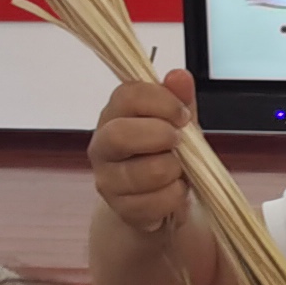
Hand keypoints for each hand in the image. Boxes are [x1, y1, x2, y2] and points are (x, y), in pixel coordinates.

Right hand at [89, 71, 199, 238]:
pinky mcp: (120, 208)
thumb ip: (179, 98)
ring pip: (142, 173)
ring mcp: (107, 178)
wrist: (156, 200)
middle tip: (178, 141)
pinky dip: (173, 197)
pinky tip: (173, 191)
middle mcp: (103, 145)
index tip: (182, 114)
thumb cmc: (163, 152)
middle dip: (159, 136)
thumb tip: (179, 76)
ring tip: (178, 170)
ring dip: (172, 170)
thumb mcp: (176, 121)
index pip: (127, 95)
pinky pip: (152, 203)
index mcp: (115, 114)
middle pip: (120, 134)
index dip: (161, 102)